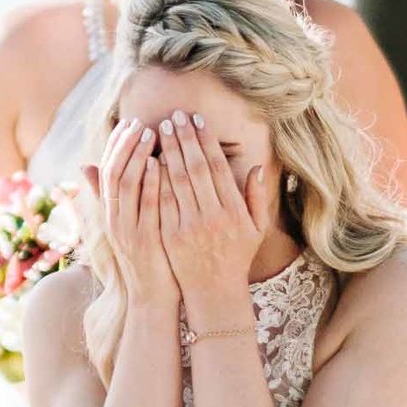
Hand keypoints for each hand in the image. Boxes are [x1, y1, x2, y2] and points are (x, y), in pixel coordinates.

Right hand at [83, 118, 175, 307]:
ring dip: (137, 157)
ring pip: (126, 186)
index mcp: (109, 214)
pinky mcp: (144, 241)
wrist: (150, 298)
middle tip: (139, 121)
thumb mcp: (123, 226)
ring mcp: (126, 230)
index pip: (107, 171)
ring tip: (151, 133)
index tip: (129, 123)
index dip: (116, 146)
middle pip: (113, 173)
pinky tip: (160, 164)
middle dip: (125, 145)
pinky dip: (151, 183)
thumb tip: (86, 165)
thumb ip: (110, 198)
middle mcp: (112, 219)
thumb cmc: (144, 259)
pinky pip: (146, 207)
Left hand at [155, 112, 268, 315]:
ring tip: (160, 129)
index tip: (197, 120)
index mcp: (234, 211)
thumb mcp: (256, 229)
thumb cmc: (236, 256)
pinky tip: (150, 159)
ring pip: (177, 181)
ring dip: (168, 152)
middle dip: (184, 138)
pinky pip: (162, 201)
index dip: (206, 141)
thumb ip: (256, 197)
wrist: (214, 291)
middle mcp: (213, 216)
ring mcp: (191, 226)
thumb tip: (256, 166)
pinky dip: (156, 178)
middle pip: (195, 168)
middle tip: (174, 115)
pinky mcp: (171, 235)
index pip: (217, 167)